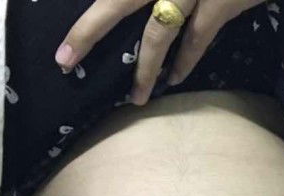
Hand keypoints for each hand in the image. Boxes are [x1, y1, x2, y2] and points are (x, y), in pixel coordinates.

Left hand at [55, 0, 265, 105]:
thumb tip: (146, 9)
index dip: (85, 21)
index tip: (62, 43)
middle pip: (118, 3)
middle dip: (89, 33)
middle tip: (67, 64)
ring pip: (158, 33)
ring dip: (145, 69)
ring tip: (135, 98)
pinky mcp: (221, 2)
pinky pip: (199, 39)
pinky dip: (186, 61)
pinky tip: (174, 80)